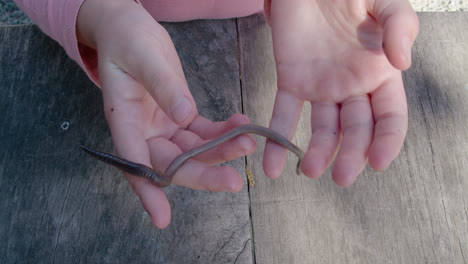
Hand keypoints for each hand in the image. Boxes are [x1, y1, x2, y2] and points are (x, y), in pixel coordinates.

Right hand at [77, 0, 254, 227]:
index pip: (134, 161)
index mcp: (124, 120)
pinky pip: (203, 131)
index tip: (162, 218)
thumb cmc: (126, 39)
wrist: (129, 28)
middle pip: (172, 163)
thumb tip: (184, 117)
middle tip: (234, 181)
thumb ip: (163, 86)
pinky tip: (242, 124)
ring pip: (192, 150)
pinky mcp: (179, 116)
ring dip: (221, 150)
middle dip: (203, 173)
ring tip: (248, 142)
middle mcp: (143, 130)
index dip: (147, 191)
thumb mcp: (143, 57)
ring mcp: (162, 125)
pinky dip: (223, 131)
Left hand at [264, 0, 418, 185]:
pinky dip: (276, 140)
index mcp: (380, 74)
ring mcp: (321, 87)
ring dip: (317, 153)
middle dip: (350, 155)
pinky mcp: (291, 81)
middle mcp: (352, 87)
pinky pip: (284, 115)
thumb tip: (403, 64)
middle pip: (355, 130)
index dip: (386, 141)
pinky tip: (271, 166)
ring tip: (308, 170)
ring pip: (322, 129)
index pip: (389, 117)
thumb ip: (400, 28)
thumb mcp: (386, 2)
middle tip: (341, 177)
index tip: (378, 163)